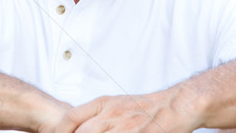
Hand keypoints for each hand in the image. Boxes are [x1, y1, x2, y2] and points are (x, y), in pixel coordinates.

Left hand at [55, 91, 199, 132]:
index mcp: (102, 104)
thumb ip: (96, 115)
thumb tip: (77, 127)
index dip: (59, 129)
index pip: (71, 117)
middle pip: (82, 132)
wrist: (175, 105)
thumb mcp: (115, 104)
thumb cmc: (144, 108)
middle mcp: (111, 115)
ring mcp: (125, 127)